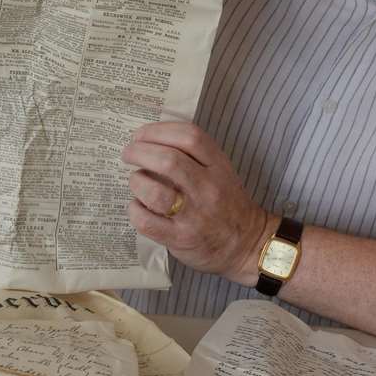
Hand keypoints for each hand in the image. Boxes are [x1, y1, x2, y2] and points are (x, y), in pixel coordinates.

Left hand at [122, 121, 274, 286]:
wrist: (246, 244)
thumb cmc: (225, 202)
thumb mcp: (220, 170)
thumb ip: (193, 154)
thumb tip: (148, 139)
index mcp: (218, 166)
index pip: (189, 136)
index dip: (158, 130)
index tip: (141, 134)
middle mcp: (208, 188)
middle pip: (169, 161)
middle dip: (140, 152)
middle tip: (129, 153)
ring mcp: (195, 216)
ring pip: (156, 192)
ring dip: (137, 182)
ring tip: (136, 181)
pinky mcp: (181, 239)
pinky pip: (147, 221)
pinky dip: (135, 210)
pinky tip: (137, 206)